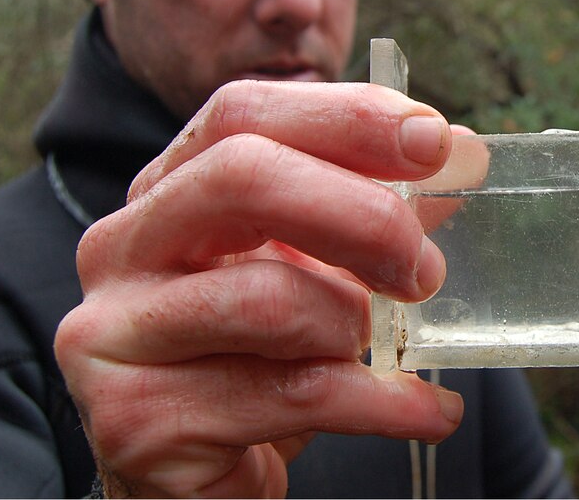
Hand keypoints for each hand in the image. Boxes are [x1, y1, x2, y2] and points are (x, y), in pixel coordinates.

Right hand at [54, 80, 463, 497]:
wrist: (199, 475)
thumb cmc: (259, 354)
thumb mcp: (315, 267)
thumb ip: (378, 208)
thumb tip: (461, 153)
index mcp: (167, 189)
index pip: (245, 114)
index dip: (347, 116)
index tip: (434, 141)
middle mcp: (123, 247)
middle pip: (243, 178)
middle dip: (363, 214)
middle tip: (425, 268)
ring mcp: (117, 334)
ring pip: (268, 298)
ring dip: (356, 324)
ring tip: (387, 350)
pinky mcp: (138, 419)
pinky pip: (292, 395)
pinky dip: (383, 404)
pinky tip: (426, 411)